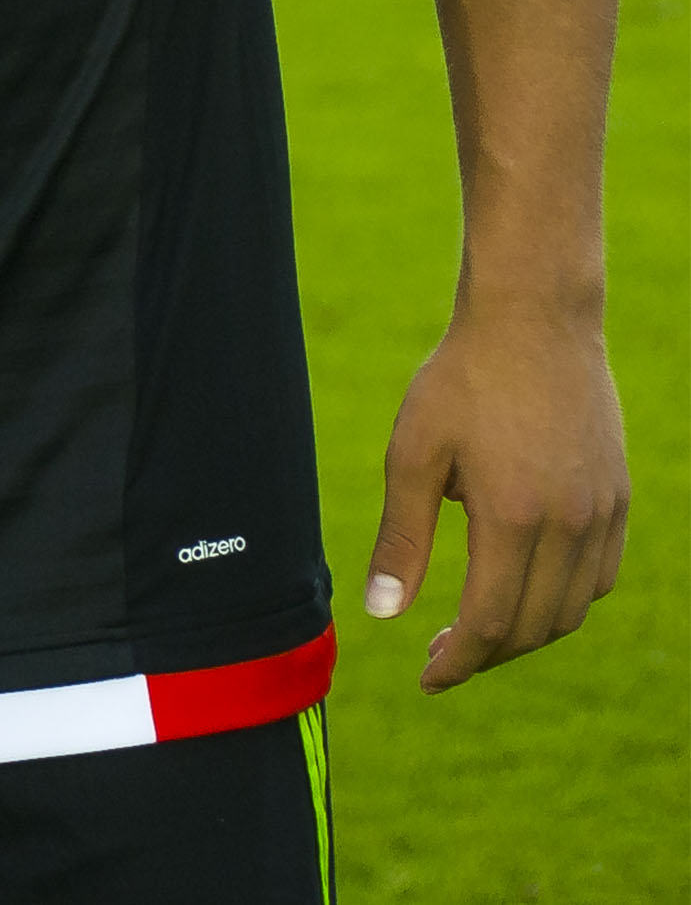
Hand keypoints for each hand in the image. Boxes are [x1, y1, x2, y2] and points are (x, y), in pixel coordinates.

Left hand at [366, 303, 628, 691]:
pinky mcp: (619, 499)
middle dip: (485, 655)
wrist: (535, 322)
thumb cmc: (461, 381)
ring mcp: (603, 514)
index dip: (456, 663)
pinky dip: (564, 602)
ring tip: (476, 630)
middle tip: (440, 658)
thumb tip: (382, 614)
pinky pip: (600, 578)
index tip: (425, 679)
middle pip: (532, 627)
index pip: (488, 623)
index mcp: (512, 519)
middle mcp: (569, 526)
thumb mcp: (412, 454)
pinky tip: (525, 591)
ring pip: (572, 609)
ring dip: (525, 633)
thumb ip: (400, 539)